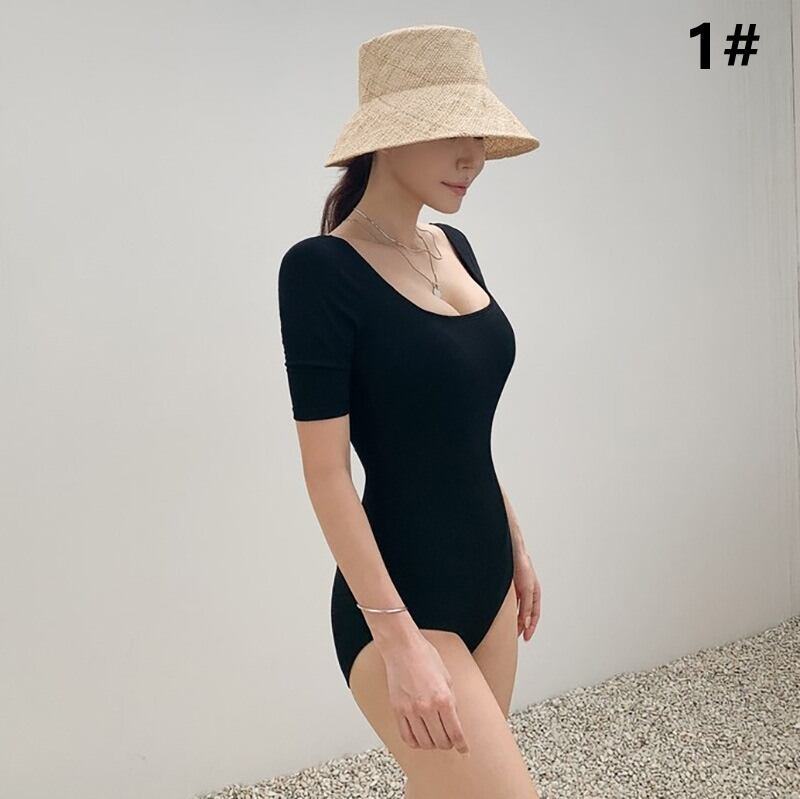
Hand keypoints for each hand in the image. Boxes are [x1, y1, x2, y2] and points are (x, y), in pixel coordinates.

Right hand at [381, 633, 469, 754]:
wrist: (402, 647)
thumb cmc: (425, 656)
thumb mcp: (447, 678)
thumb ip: (451, 701)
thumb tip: (454, 720)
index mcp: (443, 698)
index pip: (455, 732)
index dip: (462, 745)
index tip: (464, 750)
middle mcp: (427, 707)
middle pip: (441, 741)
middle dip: (448, 744)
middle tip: (450, 741)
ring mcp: (410, 710)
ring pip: (424, 743)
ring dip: (432, 744)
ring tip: (435, 738)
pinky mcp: (397, 710)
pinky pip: (407, 737)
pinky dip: (415, 742)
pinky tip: (420, 738)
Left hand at [512, 543, 539, 640]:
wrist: (511, 551)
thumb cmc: (522, 566)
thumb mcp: (527, 590)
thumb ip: (527, 607)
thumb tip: (526, 623)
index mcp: (535, 594)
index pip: (535, 615)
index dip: (531, 627)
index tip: (526, 638)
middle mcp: (527, 593)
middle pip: (525, 613)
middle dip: (521, 625)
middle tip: (515, 636)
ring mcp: (519, 590)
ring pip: (517, 609)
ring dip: (514, 618)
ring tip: (508, 628)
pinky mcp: (510, 587)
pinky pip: (510, 602)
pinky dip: (508, 610)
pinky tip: (502, 615)